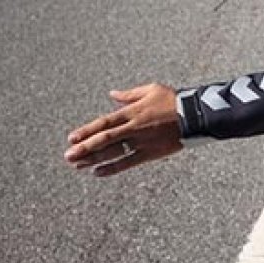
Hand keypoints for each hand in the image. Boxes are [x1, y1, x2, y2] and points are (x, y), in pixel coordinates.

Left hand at [64, 83, 182, 176]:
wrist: (195, 115)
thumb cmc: (173, 100)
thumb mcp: (151, 90)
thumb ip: (129, 94)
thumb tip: (112, 95)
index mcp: (132, 112)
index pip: (104, 122)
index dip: (86, 131)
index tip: (71, 138)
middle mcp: (133, 128)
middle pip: (104, 139)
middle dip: (84, 148)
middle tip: (68, 156)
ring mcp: (141, 142)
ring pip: (113, 152)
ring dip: (93, 159)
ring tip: (77, 165)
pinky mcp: (150, 153)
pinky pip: (128, 162)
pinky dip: (112, 168)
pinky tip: (98, 172)